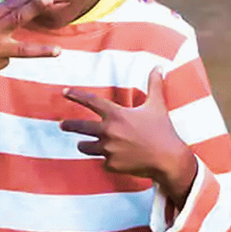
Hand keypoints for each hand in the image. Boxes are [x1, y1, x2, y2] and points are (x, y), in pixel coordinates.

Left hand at [61, 68, 197, 204]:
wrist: (168, 159)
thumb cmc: (163, 130)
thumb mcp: (158, 105)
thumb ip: (154, 85)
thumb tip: (158, 66)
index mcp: (117, 114)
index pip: (91, 101)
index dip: (76, 95)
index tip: (64, 92)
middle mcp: (108, 131)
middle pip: (79, 127)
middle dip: (68, 125)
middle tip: (62, 125)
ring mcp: (108, 149)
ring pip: (85, 147)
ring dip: (84, 145)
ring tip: (83, 144)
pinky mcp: (111, 164)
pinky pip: (103, 162)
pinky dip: (108, 160)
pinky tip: (117, 160)